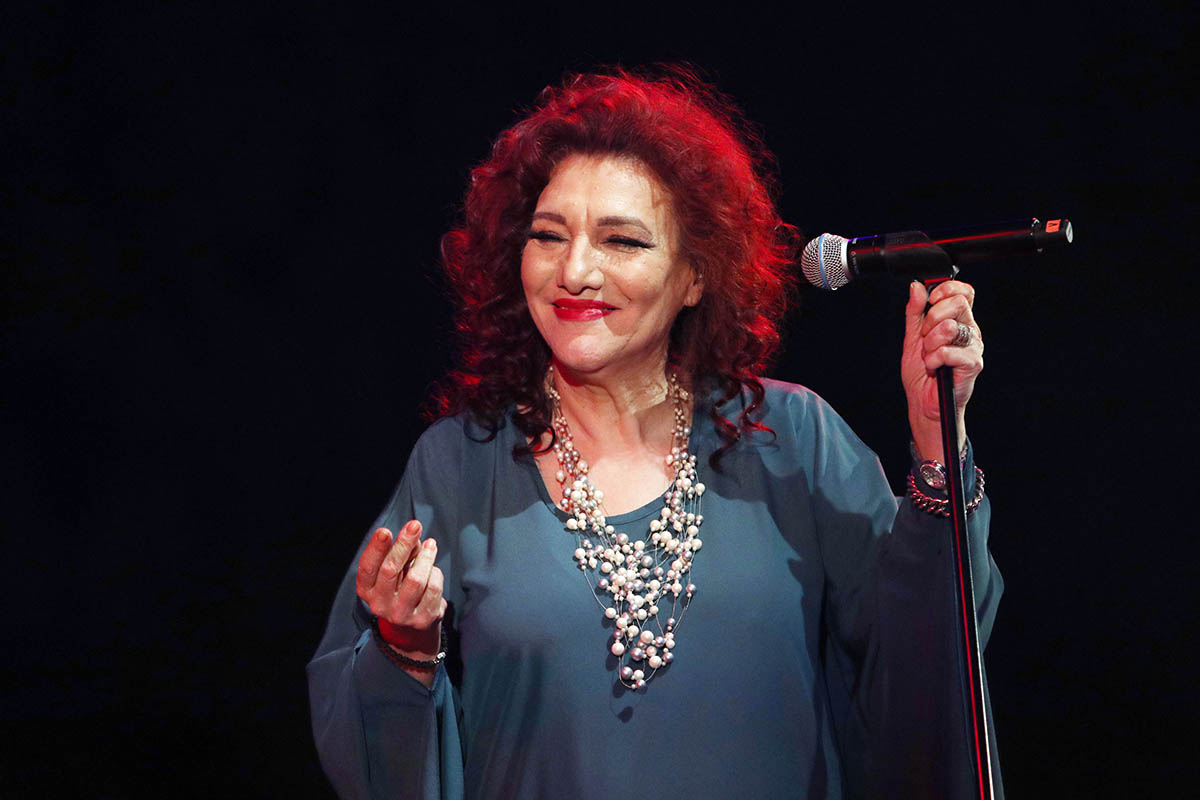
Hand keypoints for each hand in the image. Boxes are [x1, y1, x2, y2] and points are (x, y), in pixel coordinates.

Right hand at [356, 520, 445, 659]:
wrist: (412, 629)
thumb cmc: (400, 588)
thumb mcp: (395, 571)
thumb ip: (400, 552)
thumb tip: (413, 534)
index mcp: (367, 590)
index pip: (367, 568)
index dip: (375, 549)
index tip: (385, 531)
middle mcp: (380, 605)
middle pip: (391, 570)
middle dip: (403, 544)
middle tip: (414, 526)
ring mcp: (401, 614)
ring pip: (416, 579)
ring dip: (426, 557)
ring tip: (431, 546)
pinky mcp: (422, 619)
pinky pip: (433, 588)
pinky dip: (436, 574)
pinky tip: (434, 570)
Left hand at [901, 280, 983, 461]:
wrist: (924, 403)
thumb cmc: (922, 374)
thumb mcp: (912, 337)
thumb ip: (915, 312)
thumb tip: (917, 287)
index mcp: (958, 321)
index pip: (963, 292)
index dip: (946, 290)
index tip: (930, 301)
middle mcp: (970, 331)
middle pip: (957, 303)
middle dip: (932, 319)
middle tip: (925, 337)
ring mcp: (974, 347)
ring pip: (950, 327)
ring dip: (930, 343)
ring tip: (929, 357)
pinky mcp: (973, 364)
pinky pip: (948, 350)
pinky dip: (933, 359)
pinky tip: (933, 368)